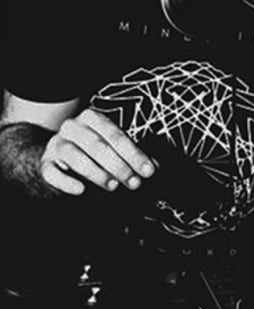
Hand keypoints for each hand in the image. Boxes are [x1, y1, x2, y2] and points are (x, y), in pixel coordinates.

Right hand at [40, 109, 155, 194]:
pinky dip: (67, 181)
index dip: (134, 154)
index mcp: (93, 119)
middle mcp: (73, 127)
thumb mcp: (115, 150)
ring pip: (75, 155)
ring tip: (113, 186)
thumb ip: (134, 156)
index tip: (148, 171)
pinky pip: (52, 172)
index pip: (116, 135)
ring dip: (96, 173)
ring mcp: (56, 144)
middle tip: (134, 183)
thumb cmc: (94, 153)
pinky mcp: (45, 163)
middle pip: (97, 145)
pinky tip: (81, 190)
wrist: (59, 160)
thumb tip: (155, 166)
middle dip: (119, 165)